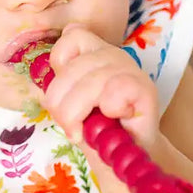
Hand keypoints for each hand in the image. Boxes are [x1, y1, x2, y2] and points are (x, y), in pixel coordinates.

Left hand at [37, 24, 159, 150]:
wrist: (126, 157)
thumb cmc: (98, 129)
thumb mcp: (70, 104)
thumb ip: (61, 83)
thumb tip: (46, 71)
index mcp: (95, 52)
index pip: (73, 35)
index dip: (60, 63)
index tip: (64, 93)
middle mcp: (113, 55)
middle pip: (74, 67)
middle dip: (61, 104)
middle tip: (69, 127)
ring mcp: (131, 70)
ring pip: (92, 81)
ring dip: (78, 113)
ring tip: (84, 132)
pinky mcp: (145, 88)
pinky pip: (116, 90)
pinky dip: (108, 110)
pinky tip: (113, 120)